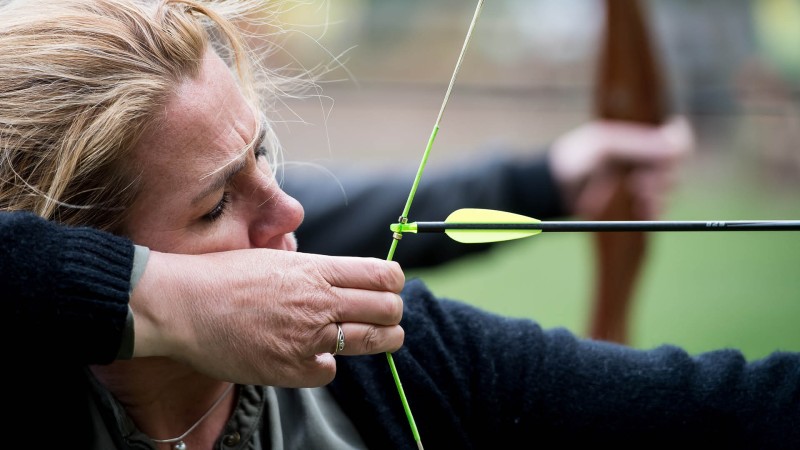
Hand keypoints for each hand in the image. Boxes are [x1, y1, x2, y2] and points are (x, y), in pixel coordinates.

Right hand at [130, 249, 404, 386]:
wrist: (181, 304)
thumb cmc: (221, 276)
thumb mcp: (273, 258)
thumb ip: (310, 270)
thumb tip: (337, 278)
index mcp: (315, 269)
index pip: (380, 274)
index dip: (394, 282)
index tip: (392, 287)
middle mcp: (319, 301)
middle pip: (386, 308)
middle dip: (394, 313)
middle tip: (391, 317)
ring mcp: (307, 336)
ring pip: (370, 341)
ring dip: (381, 340)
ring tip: (383, 340)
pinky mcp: (291, 368)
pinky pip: (329, 371)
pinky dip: (325, 366)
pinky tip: (312, 358)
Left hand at [549, 116, 693, 219]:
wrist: (550, 189)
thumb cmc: (572, 160)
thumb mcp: (605, 148)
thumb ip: (639, 146)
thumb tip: (677, 142)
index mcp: (635, 139)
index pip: (673, 140)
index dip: (679, 147)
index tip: (673, 156)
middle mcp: (640, 159)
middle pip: (673, 167)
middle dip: (663, 176)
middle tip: (642, 186)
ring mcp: (637, 182)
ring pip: (667, 190)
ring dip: (659, 195)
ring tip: (640, 199)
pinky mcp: (632, 204)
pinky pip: (655, 208)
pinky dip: (653, 210)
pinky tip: (644, 212)